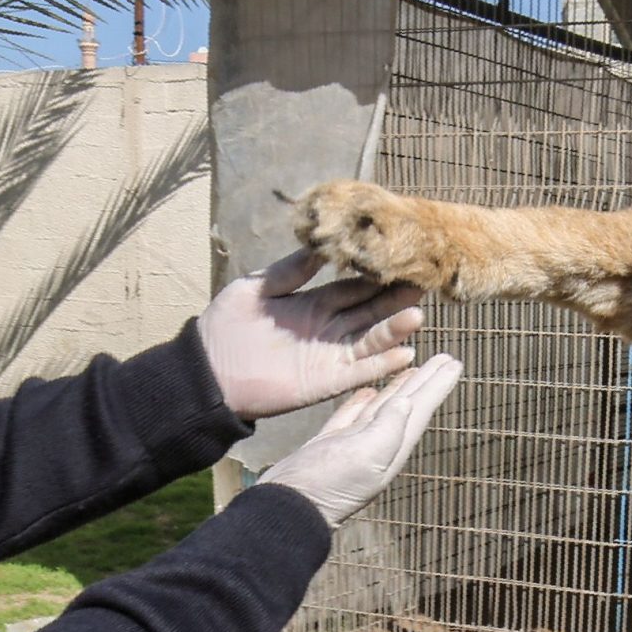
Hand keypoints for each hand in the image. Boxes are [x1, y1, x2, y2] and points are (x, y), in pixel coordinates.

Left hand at [196, 246, 423, 421]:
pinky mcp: (325, 382)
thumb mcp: (255, 288)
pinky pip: (358, 372)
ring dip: (394, 330)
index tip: (402, 261)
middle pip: (369, 311)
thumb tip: (319, 248)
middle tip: (423, 283)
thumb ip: (288, 272)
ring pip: (370, 340)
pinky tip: (405, 354)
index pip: (353, 287)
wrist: (207, 373)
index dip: (376, 276)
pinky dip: (381, 365)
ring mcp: (328, 356)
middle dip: (394, 299)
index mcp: (312, 302)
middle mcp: (327, 328)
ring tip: (417, 316)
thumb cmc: (224, 327)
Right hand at [258, 355, 461, 526]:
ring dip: (398, 389)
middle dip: (426, 382)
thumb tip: (407, 402)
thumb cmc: (327, 484)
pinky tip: (368, 392)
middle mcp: (378, 445)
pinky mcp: (330, 444)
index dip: (437, 385)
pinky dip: (362, 402)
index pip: (420, 409)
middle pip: (407, 405)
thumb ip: (389, 428)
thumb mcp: (365, 455)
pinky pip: (352, 416)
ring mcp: (354, 445)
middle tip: (446, 359)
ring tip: (413, 370)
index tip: (454, 363)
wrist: (288, 507)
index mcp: (392, 447)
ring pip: (382, 408)